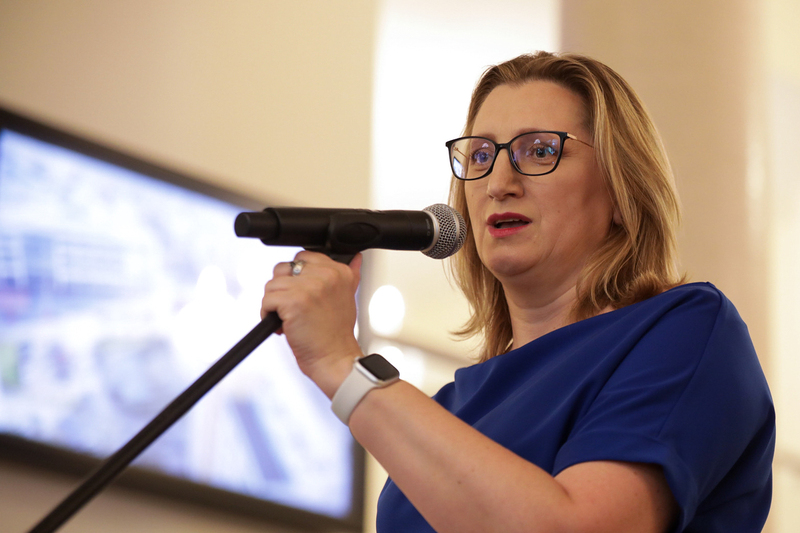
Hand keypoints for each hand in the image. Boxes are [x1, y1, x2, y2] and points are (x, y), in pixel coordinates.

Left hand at [260, 251, 363, 396]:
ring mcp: (309, 287)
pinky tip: (282, 325)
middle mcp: (326, 275)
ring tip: (288, 319)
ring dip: (274, 305)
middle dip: (283, 290)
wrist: (335, 359)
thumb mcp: (348, 297)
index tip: (303, 296)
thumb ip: (349, 274)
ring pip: (272, 285)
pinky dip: (267, 314)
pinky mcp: (293, 301)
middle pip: (284, 269)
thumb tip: (355, 257)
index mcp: (339, 271)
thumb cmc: (337, 334)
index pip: (303, 257)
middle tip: (295, 309)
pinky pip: (267, 300)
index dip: (297, 279)